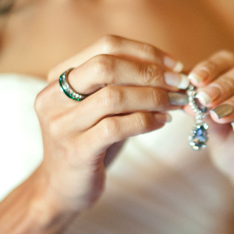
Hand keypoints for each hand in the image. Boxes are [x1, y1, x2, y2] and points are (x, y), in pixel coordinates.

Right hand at [33, 35, 188, 214]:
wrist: (62, 189)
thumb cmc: (90, 142)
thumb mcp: (101, 107)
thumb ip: (125, 85)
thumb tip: (175, 71)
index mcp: (59, 77)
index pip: (105, 45)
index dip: (145, 51)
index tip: (175, 64)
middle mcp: (54, 96)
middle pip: (105, 65)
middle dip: (150, 72)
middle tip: (179, 84)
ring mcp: (62, 124)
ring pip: (113, 96)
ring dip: (153, 97)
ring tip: (176, 104)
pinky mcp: (75, 151)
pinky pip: (116, 128)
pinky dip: (145, 121)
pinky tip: (162, 122)